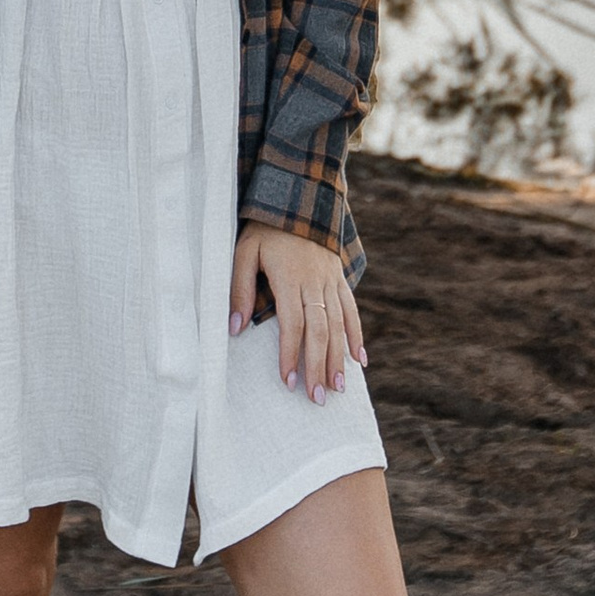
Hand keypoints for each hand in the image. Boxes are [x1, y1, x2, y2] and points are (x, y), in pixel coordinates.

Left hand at [231, 226, 366, 400]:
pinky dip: (356, 335)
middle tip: (318, 398)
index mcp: (290, 278)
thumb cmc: (264, 228)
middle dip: (319, 366)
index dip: (291, 354)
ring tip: (340, 388)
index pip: (293, 324)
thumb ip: (239, 288)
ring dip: (339, 358)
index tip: (288, 382)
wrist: (297, 196)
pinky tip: (360, 359)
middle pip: (321, 330)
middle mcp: (314, 282)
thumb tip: (234, 328)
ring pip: (339, 324)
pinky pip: (351, 309)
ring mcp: (330, 281)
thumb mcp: (244, 251)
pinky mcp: (339, 277)